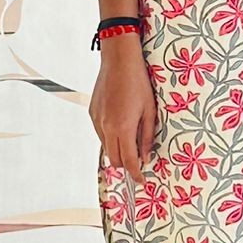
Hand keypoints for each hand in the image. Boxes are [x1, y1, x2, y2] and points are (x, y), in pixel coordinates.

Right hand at [89, 37, 155, 183]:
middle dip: (126, 165)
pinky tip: (120, 128)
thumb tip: (145, 157)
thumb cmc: (139, 83)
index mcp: (122, 128)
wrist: (118, 60)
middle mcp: (106, 127)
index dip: (136, 174)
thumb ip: (146, 136)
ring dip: (117, 151)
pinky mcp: (92, 113)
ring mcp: (96, 120)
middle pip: (114, 159)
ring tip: (130, 143)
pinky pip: (100, 134)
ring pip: (106, 147)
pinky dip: (110, 138)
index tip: (142, 181)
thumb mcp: (150, 110)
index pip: (128, 161)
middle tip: (138, 162)